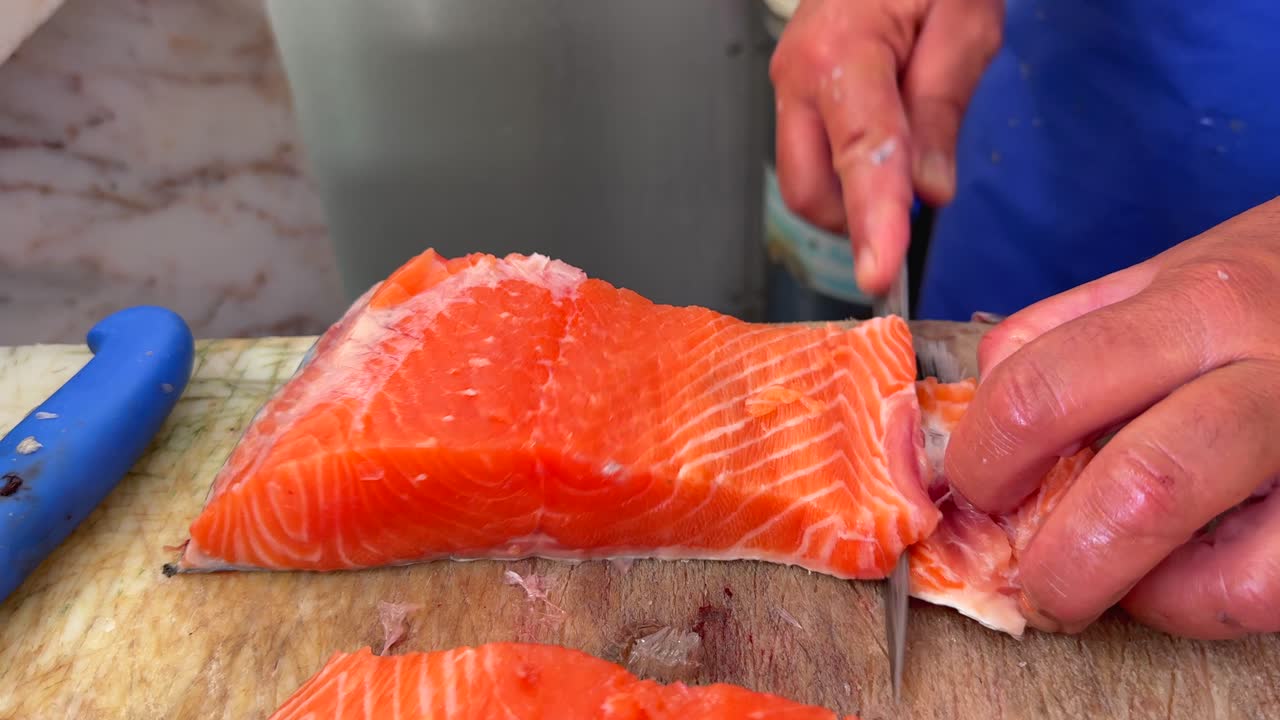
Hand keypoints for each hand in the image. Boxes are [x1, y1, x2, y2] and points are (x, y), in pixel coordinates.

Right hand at [768, 0, 1002, 293]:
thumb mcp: (965, 22)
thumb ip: (942, 108)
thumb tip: (929, 192)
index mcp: (840, 51)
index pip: (859, 155)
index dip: (873, 220)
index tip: (881, 274)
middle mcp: (797, 76)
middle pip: (808, 190)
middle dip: (857, 217)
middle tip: (915, 202)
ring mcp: (787, 87)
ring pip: (805, 183)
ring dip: (853, 196)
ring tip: (905, 157)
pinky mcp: (792, 95)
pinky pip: (810, 159)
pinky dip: (847, 174)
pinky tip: (885, 145)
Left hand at [945, 196, 1279, 638]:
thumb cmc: (1272, 292)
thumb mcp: (1172, 279)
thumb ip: (1072, 332)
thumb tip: (980, 415)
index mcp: (1194, 304)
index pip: (1043, 388)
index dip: (984, 459)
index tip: (977, 490)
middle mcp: (1264, 368)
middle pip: (1136, 485)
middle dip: (1057, 558)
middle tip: (1030, 579)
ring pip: (1217, 558)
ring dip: (1131, 591)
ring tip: (1107, 590)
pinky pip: (1265, 586)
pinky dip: (1206, 605)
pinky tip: (1187, 583)